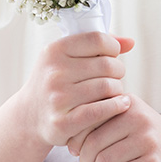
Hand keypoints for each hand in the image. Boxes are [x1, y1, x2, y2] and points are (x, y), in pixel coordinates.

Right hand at [19, 31, 133, 150]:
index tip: (112, 56)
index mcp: (55, 50)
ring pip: (108, 87)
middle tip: (114, 77)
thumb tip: (130, 42)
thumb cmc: (55, 82)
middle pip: (107, 64)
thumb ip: (97, 46)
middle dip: (118, 71)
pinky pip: (101, 110)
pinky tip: (121, 104)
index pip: (98, 39)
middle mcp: (54, 72)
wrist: (29, 116)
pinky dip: (117, 106)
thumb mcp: (66, 57)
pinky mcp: (63, 122)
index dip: (113, 47)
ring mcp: (58, 98)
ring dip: (118, 90)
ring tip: (113, 92)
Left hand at [70, 98, 160, 161]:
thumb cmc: (151, 142)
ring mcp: (147, 140)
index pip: (88, 120)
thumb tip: (71, 143)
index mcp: (127, 103)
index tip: (78, 151)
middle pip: (93, 143)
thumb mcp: (131, 121)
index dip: (77, 140)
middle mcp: (137, 117)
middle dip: (87, 161)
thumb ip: (104, 123)